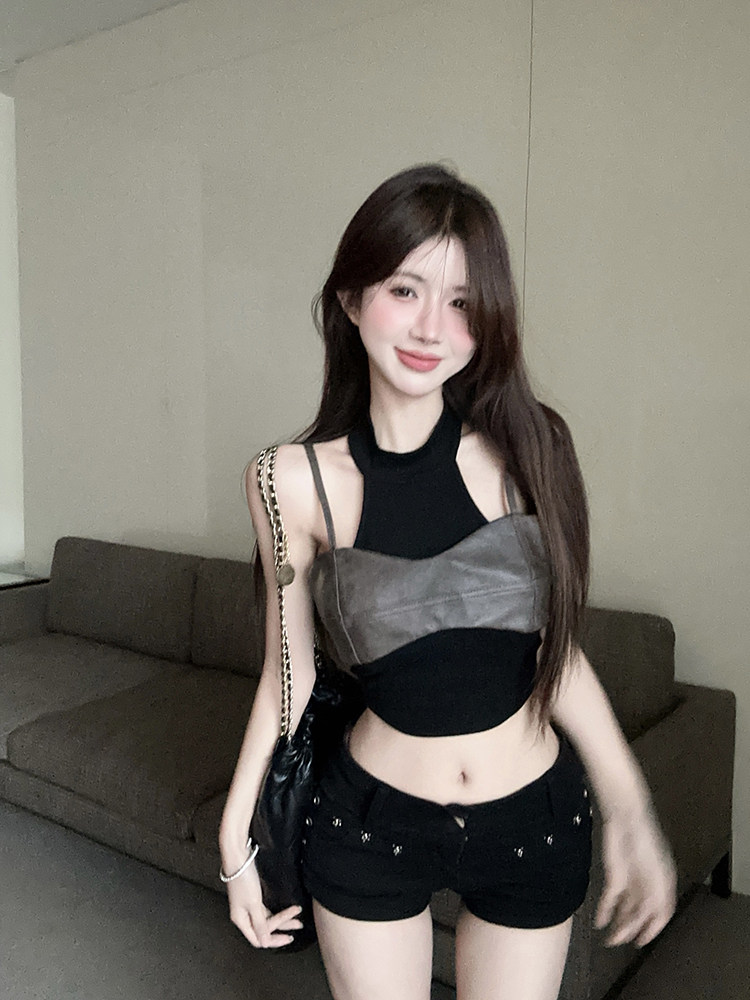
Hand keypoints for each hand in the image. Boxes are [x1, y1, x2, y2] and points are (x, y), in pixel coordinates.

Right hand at [225, 864, 304, 947]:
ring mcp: (248, 906)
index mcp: (241, 920)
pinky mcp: (252, 896)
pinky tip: (285, 910)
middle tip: (298, 925)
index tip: (289, 937)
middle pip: (264, 929)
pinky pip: (266, 910)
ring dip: (282, 918)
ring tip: (296, 916)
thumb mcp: (253, 904)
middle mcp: (244, 915)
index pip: (259, 939)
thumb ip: (260, 924)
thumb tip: (264, 943)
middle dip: (282, 928)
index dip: (274, 941)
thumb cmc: (244, 880)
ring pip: (267, 918)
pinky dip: (277, 911)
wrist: (238, 858)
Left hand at [595, 803, 676, 947]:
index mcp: (663, 884)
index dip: (653, 928)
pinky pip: (610, 898)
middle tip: (618, 943)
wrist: (625, 820)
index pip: (661, 913)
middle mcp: (647, 885)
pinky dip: (605, 910)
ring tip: (609, 938)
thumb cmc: (646, 842)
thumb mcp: (658, 870)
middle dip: (631, 929)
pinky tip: (599, 921)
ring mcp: (630, 881)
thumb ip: (659, 895)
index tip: (643, 942)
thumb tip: (659, 918)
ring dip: (618, 924)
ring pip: (625, 909)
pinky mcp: (614, 875)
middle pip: (640, 914)